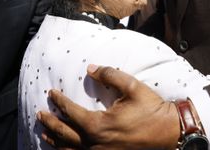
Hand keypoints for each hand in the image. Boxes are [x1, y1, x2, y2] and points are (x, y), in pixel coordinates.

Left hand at [37, 64, 179, 149]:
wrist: (169, 133)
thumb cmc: (152, 110)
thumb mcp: (132, 86)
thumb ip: (109, 75)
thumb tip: (90, 68)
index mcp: (98, 125)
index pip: (71, 112)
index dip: (59, 102)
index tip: (51, 93)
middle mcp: (95, 143)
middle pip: (64, 133)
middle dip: (50, 122)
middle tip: (40, 114)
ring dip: (55, 140)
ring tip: (44, 133)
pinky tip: (64, 149)